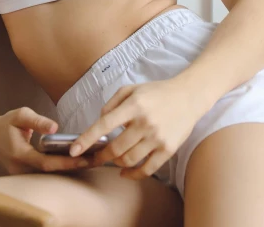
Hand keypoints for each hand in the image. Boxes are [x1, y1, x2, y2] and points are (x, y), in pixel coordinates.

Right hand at [0, 107, 92, 174]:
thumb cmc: (6, 124)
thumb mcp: (20, 115)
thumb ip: (37, 120)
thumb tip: (55, 127)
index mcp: (20, 155)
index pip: (46, 163)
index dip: (65, 162)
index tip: (83, 158)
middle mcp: (21, 169)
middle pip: (51, 173)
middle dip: (74, 167)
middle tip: (96, 160)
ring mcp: (23, 175)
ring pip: (49, 175)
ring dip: (70, 169)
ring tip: (92, 160)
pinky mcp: (26, 175)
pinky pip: (45, 174)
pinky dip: (61, 168)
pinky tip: (77, 162)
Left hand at [68, 79, 197, 179]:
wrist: (188, 96)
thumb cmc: (157, 92)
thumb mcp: (132, 89)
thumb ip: (112, 103)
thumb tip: (100, 121)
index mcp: (133, 105)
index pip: (104, 125)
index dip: (86, 139)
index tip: (74, 150)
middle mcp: (144, 122)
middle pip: (115, 148)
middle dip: (100, 156)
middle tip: (94, 158)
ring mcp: (157, 138)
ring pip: (128, 160)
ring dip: (116, 163)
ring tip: (112, 159)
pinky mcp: (168, 149)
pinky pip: (147, 169)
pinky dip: (133, 174)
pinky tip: (125, 172)